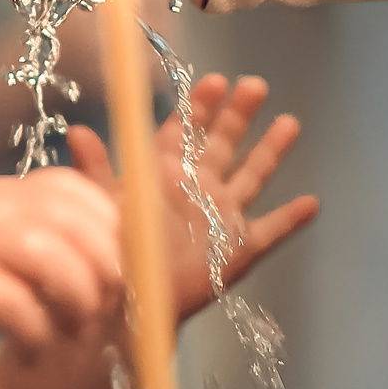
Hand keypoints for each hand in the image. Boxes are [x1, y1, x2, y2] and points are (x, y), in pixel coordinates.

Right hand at [0, 167, 122, 349]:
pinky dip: (36, 337)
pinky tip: (30, 357)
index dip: (111, 232)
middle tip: (98, 311)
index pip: (77, 192)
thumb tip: (109, 269)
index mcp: (3, 191)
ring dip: (77, 306)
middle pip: (78, 226)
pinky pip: (15, 307)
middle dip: (104, 274)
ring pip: (54, 261)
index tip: (116, 273)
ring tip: (70, 335)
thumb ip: (35, 237)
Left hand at [67, 73, 318, 319]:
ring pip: (252, 176)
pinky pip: (271, 231)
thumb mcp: (102, 208)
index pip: (184, 131)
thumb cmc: (113, 255)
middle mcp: (197, 189)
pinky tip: (311, 204)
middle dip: (238, 114)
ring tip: (289, 123)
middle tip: (254, 84)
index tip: (213, 81)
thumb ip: (95, 169)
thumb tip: (76, 130)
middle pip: (223, 144)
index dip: (199, 106)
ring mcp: (221, 218)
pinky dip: (291, 219)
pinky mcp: (238, 251)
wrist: (131, 306)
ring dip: (271, 150)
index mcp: (164, 174)